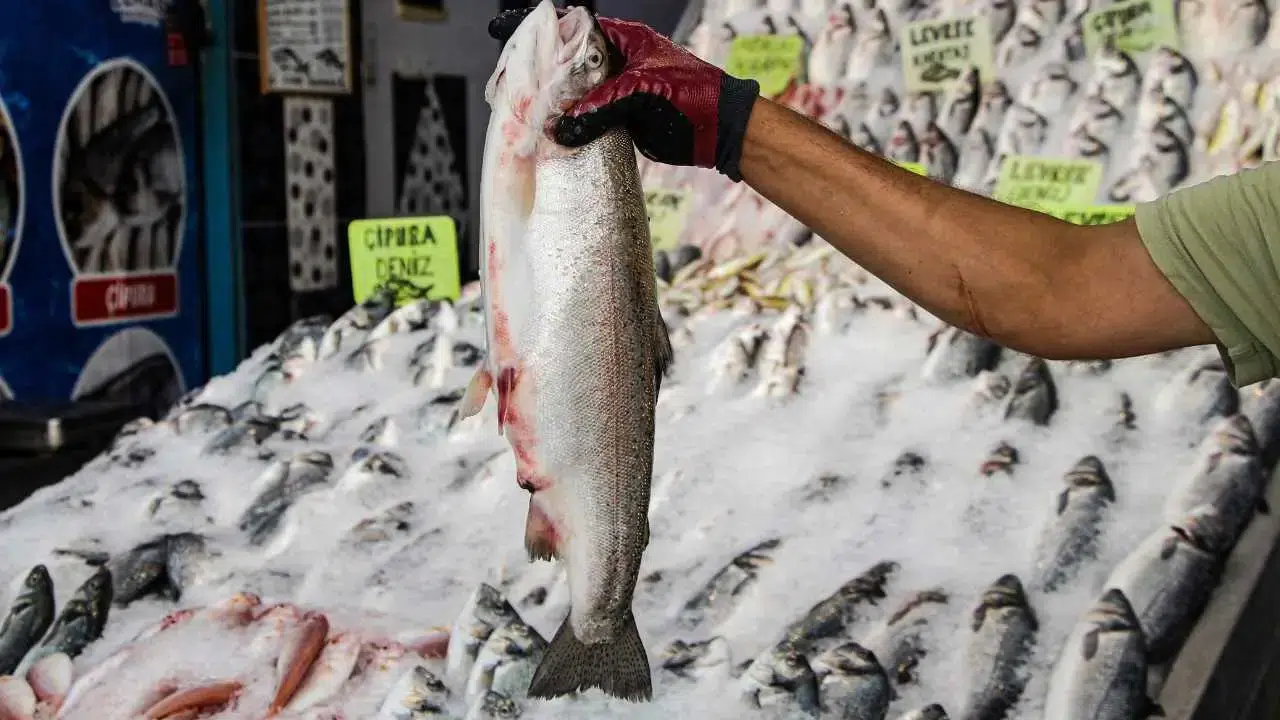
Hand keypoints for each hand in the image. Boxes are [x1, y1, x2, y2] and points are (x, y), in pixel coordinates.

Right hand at [487, 8, 760, 181]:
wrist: (720, 130)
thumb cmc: (693, 96)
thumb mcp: (643, 92)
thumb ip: (600, 106)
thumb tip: (560, 127)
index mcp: (622, 40)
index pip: (572, 25)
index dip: (539, 27)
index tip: (504, 29)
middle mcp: (615, 62)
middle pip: (565, 62)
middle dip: (536, 71)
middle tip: (508, 83)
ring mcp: (615, 91)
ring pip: (573, 94)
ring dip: (550, 103)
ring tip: (519, 109)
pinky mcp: (618, 119)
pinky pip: (585, 119)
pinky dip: (568, 126)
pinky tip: (548, 133)